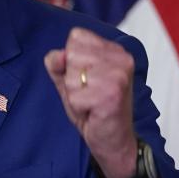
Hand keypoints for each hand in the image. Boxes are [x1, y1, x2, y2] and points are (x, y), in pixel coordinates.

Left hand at [44, 27, 157, 177]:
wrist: (112, 139)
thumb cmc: (93, 107)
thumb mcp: (68, 80)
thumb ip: (57, 63)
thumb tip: (57, 55)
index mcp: (114, 49)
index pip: (76, 37)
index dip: (71, 61)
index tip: (86, 78)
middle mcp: (121, 58)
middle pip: (71, 55)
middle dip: (71, 79)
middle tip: (88, 93)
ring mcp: (118, 76)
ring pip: (71, 76)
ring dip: (75, 94)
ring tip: (90, 102)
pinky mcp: (112, 95)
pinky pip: (74, 96)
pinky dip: (78, 107)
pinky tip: (93, 111)